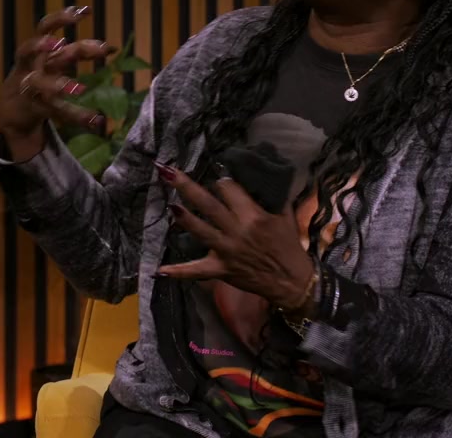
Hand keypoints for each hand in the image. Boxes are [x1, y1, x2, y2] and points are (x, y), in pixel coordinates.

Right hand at [0, 6, 115, 156]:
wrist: (14, 111)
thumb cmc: (38, 80)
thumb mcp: (56, 63)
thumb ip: (79, 52)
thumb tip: (113, 47)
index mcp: (38, 51)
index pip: (46, 27)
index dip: (64, 18)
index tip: (86, 11)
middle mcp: (32, 66)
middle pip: (47, 54)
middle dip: (75, 50)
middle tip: (101, 50)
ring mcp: (29, 89)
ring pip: (38, 84)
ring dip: (57, 86)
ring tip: (78, 90)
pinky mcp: (33, 109)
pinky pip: (54, 111)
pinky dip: (75, 116)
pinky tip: (94, 119)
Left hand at [156, 164, 315, 312]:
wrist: (291, 281)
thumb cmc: (288, 246)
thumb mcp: (285, 216)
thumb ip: (271, 196)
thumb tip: (261, 175)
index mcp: (253, 216)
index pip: (230, 190)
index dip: (222, 180)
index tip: (216, 174)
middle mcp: (237, 231)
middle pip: (209, 205)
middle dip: (187, 187)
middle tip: (168, 171)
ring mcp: (227, 251)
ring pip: (201, 231)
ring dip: (184, 218)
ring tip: (169, 204)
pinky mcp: (221, 270)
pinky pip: (197, 271)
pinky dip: (180, 272)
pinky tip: (160, 271)